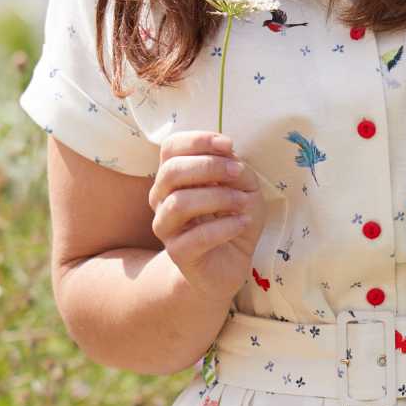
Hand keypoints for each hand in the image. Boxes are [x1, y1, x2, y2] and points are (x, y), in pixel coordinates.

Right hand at [148, 130, 270, 300]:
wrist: (228, 266)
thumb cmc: (232, 221)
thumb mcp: (243, 188)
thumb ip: (235, 169)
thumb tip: (228, 154)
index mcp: (174, 177)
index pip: (171, 147)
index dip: (198, 140)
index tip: (229, 144)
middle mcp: (162, 199)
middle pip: (172, 171)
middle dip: (209, 166)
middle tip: (238, 173)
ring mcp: (166, 227)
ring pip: (179, 203)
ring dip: (217, 197)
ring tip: (243, 202)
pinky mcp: (178, 254)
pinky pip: (196, 236)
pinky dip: (224, 226)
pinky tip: (242, 223)